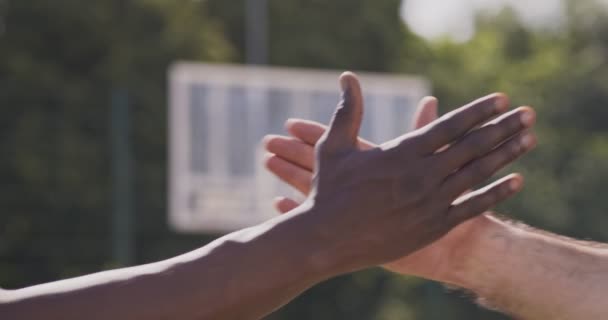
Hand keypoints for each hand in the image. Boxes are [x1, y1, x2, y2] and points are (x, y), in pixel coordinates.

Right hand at [278, 72, 535, 272]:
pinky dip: (497, 193)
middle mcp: (422, 175)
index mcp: (402, 152)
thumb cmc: (328, 191)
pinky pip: (473, 207)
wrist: (327, 240)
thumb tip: (347, 77)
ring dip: (507, 155)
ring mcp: (431, 202)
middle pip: (472, 146)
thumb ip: (347, 111)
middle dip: (503, 127)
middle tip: (529, 113)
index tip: (502, 99)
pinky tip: (518, 181)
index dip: (479, 110)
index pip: (450, 125)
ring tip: (530, 139)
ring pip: (478, 174)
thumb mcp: (334, 146)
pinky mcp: (433, 226)